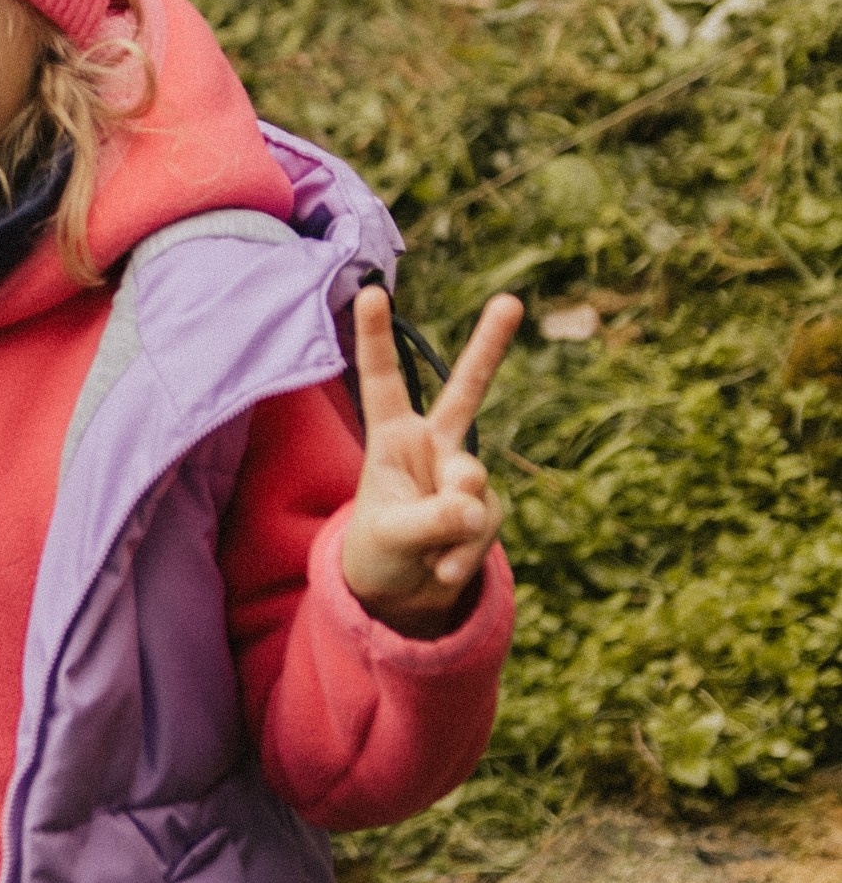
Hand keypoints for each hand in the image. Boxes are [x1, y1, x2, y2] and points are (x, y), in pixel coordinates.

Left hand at [338, 287, 521, 635]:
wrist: (402, 591)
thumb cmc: (378, 550)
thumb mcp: (389, 536)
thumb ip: (428, 518)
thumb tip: (474, 499)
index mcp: (392, 437)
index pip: (383, 382)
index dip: (376, 340)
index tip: (371, 292)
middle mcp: (432, 444)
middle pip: (466, 389)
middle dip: (490, 346)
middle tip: (510, 301)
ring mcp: (465, 473)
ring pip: (471, 486)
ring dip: (448, 529)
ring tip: (425, 555)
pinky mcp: (487, 505)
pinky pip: (483, 527)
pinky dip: (461, 555)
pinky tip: (440, 570)